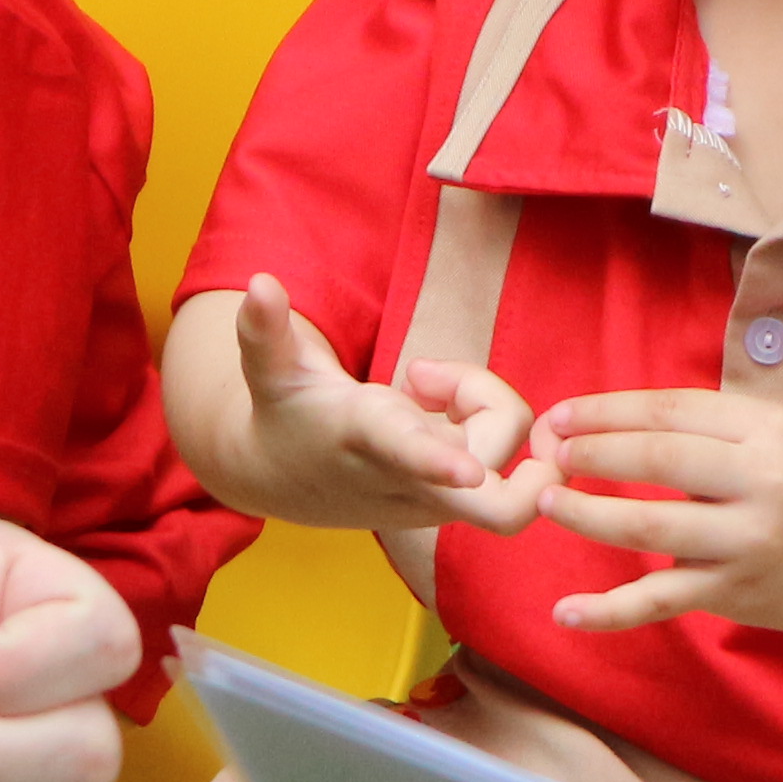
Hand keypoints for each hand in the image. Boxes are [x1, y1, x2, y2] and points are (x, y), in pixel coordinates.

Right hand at [227, 273, 540, 533]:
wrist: (283, 477)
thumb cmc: (287, 413)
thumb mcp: (269, 370)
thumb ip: (264, 329)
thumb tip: (259, 282)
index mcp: (367, 444)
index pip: (406, 458)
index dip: (438, 463)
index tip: (468, 471)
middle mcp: (413, 482)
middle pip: (500, 499)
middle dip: (524, 457)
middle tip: (481, 391)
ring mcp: (440, 494)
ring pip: (506, 447)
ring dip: (481, 395)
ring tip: (424, 380)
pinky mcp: (458, 493)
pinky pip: (506, 449)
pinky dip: (485, 410)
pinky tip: (436, 402)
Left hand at [531, 385, 782, 638]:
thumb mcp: (762, 435)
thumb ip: (690, 426)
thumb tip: (588, 422)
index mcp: (767, 429)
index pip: (673, 411)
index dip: (608, 410)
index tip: (559, 415)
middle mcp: (763, 482)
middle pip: (661, 460)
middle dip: (595, 453)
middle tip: (550, 453)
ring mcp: (747, 542)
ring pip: (651, 527)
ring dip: (588, 514)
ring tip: (545, 501)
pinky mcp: (730, 592)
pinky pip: (659, 601)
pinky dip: (608, 611)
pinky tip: (564, 611)